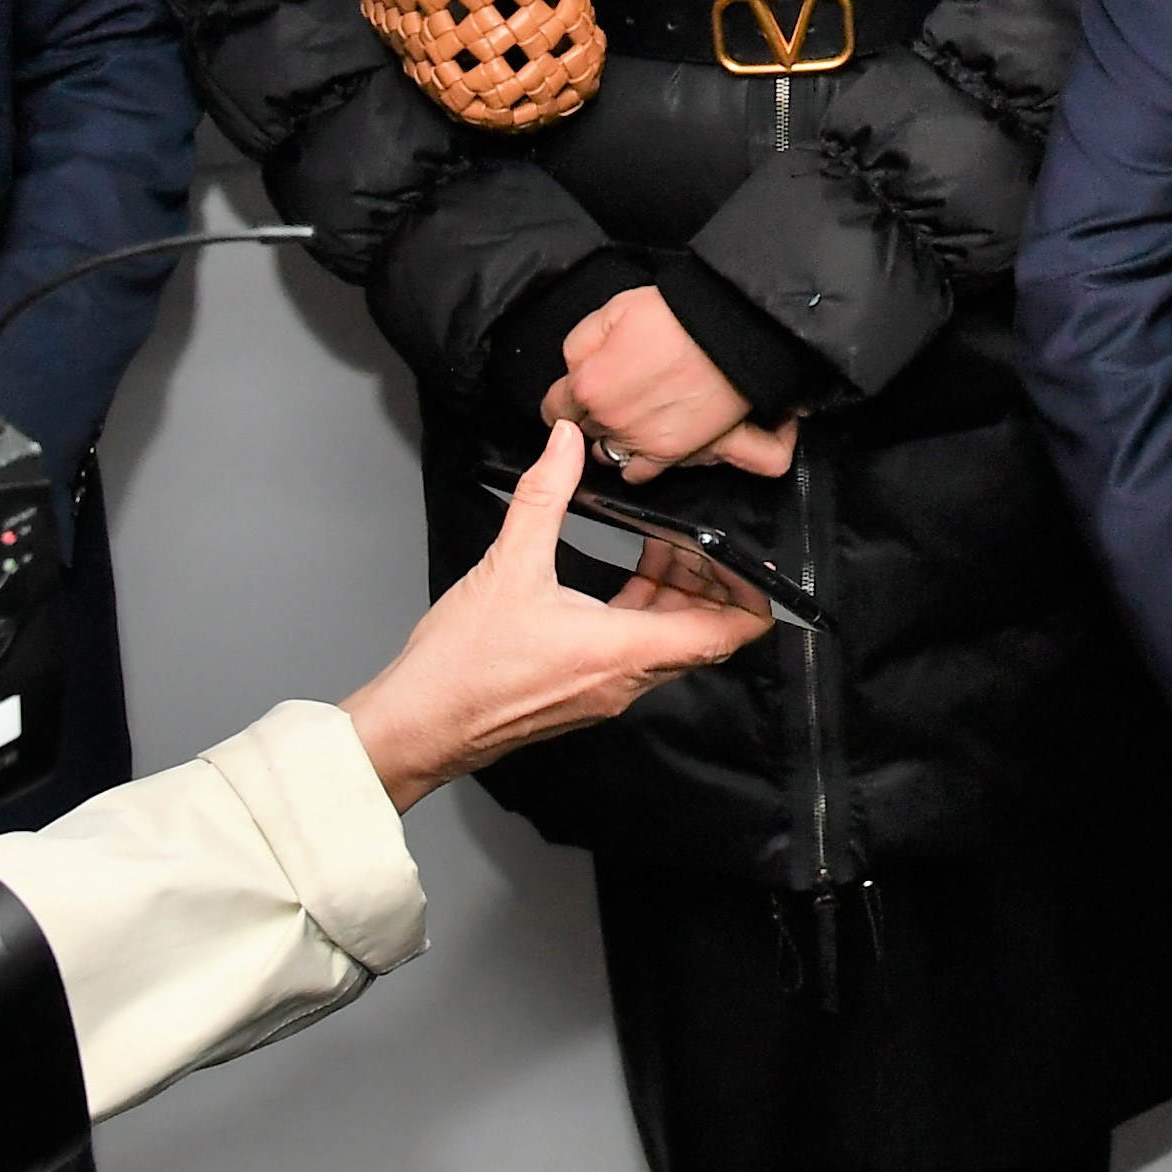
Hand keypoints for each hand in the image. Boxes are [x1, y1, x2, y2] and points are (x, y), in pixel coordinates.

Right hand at [350, 421, 772, 803]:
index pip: (722, 635)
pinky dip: (640, 615)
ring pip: (665, 644)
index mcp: (622, 652)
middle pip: (699, 636)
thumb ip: (546, 496)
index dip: (751, 600)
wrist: (417, 727)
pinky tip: (620, 581)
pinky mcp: (580, 694)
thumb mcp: (508, 565)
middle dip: (710, 586)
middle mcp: (623, 681)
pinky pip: (632, 653)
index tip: (754, 566)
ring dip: (672, 598)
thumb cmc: (461, 666)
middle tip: (700, 542)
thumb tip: (565, 444)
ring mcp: (602, 692)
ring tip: (661, 549)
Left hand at [544, 289, 799, 479]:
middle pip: (580, 431)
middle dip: (588, 414)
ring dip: (609, 438)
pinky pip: (636, 473)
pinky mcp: (670, 451)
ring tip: (627, 417)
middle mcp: (609, 418)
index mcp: (588, 384)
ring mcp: (639, 439)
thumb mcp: (613, 310)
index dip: (562, 399)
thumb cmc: (676, 314)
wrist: (730, 330)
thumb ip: (579, 345)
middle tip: (609, 394)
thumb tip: (570, 369)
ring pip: (605, 454)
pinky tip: (642, 441)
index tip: (570, 396)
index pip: (554, 408)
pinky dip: (634, 461)